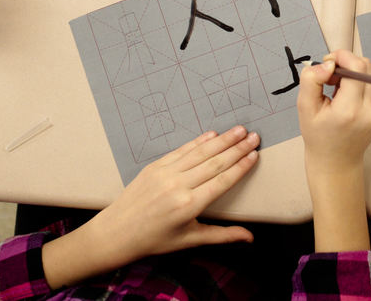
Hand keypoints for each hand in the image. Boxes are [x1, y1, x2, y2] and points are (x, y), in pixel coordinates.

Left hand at [85, 128, 259, 266]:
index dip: (241, 166)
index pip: (222, 180)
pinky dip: (198, 141)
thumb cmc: (154, 240)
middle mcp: (178, 186)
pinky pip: (181, 150)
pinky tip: (212, 134)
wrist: (116, 233)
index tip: (255, 155)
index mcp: (189, 206)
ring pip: (200, 152)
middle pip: (215, 162)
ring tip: (240, 130)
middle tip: (254, 136)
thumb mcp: (190, 240)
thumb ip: (222, 236)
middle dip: (237, 148)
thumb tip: (250, 238)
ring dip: (222, 139)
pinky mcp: (155, 166)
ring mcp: (165, 173)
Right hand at [297, 50, 370, 173]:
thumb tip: (328, 63)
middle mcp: (370, 109)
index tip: (327, 63)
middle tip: (329, 78)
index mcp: (350, 110)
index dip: (341, 56)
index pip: (357, 67)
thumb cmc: (319, 137)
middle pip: (365, 65)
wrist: (336, 162)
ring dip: (352, 71)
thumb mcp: (305, 107)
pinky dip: (359, 81)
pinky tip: (346, 95)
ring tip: (336, 87)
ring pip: (370, 72)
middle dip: (346, 63)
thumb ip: (312, 80)